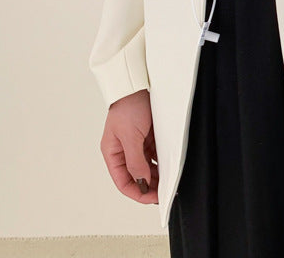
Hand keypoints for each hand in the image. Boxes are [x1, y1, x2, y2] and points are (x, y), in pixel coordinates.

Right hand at [100, 88, 158, 204]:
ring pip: (146, 167)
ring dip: (156, 175)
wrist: (137, 84)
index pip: (123, 181)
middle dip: (149, 186)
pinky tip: (169, 166)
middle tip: (165, 192)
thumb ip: (135, 161)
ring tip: (169, 182)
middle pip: (136, 176)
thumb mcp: (131, 136)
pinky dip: (161, 162)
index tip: (152, 198)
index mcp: (113, 153)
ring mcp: (136, 144)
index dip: (137, 192)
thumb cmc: (128, 106)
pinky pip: (154, 155)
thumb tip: (141, 182)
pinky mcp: (147, 136)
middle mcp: (123, 151)